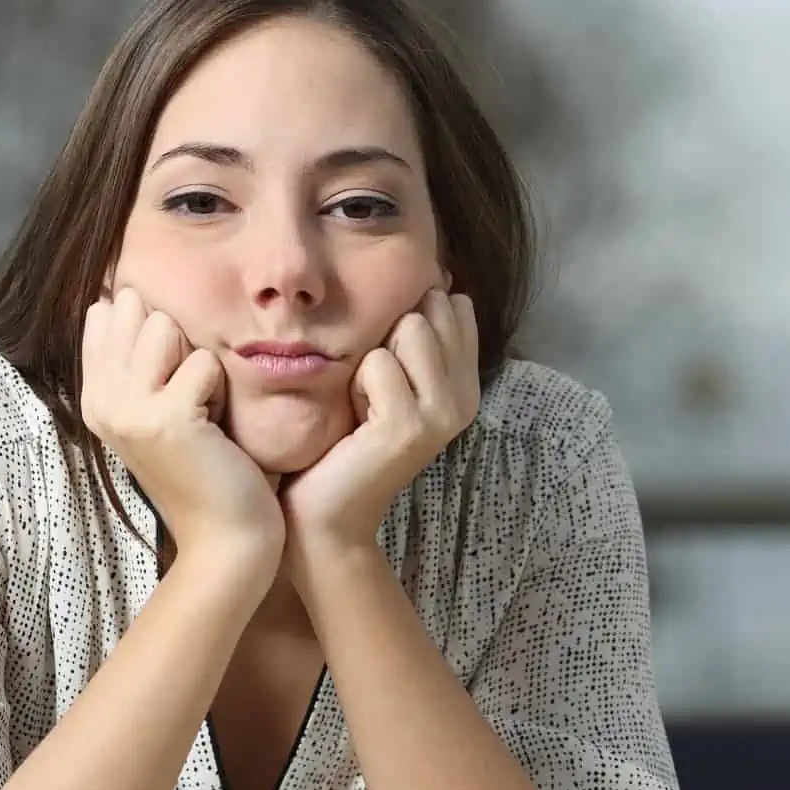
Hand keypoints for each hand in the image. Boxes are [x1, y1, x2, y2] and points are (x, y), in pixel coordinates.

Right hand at [80, 287, 284, 576]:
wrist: (225, 538)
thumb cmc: (205, 470)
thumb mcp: (157, 409)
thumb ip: (135, 358)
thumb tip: (120, 294)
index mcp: (92, 397)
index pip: (105, 312)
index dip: (151, 331)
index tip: (168, 383)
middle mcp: (100, 402)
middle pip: (136, 310)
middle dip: (176, 341)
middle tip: (190, 398)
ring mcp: (127, 411)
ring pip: (164, 326)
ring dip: (197, 362)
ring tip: (203, 409)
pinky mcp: (165, 419)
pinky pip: (203, 362)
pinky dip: (221, 390)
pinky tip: (216, 428)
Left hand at [280, 287, 480, 569]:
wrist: (325, 513)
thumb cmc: (343, 440)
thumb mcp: (384, 379)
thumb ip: (415, 336)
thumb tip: (438, 276)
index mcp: (464, 383)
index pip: (454, 306)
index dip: (408, 318)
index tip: (385, 368)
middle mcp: (464, 397)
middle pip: (429, 309)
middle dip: (386, 336)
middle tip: (370, 390)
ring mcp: (443, 412)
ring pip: (410, 327)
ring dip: (370, 359)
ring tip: (362, 403)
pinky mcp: (411, 426)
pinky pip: (378, 363)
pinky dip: (354, 384)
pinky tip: (354, 419)